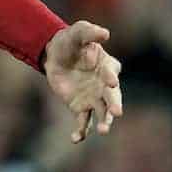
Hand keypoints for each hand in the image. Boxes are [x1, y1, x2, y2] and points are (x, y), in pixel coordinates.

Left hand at [43, 21, 122, 143]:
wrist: (55, 55)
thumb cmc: (71, 41)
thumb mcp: (78, 32)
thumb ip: (90, 32)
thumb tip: (105, 33)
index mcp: (107, 66)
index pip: (111, 72)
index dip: (110, 76)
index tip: (110, 81)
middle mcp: (105, 85)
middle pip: (112, 97)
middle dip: (115, 105)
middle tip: (117, 113)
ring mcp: (94, 98)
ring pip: (102, 113)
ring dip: (104, 122)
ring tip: (104, 131)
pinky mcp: (80, 107)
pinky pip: (83, 122)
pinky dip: (81, 131)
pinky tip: (76, 139)